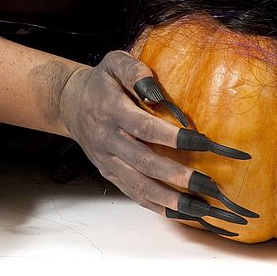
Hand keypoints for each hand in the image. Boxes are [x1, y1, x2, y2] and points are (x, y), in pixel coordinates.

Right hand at [58, 50, 258, 236]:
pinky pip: (133, 193)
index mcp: (111, 110)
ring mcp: (108, 160)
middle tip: (206, 184)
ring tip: (198, 208)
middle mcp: (108, 139)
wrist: (70, 104)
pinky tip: (181, 212)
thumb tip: (156, 92)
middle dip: (176, 175)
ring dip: (169, 199)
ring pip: (138, 185)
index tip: (203, 141)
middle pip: (144, 162)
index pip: (144, 126)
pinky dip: (157, 206)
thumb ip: (134, 70)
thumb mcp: (114, 63)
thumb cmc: (102, 82)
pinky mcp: (109, 174)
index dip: (172, 136)